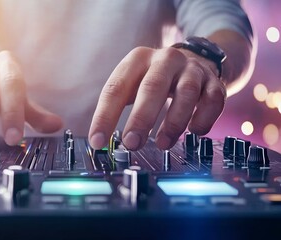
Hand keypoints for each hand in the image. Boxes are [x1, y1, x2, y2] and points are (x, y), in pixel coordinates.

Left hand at [89, 47, 226, 149]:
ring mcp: (192, 69)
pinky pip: (213, 100)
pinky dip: (203, 118)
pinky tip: (194, 132)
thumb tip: (98, 140)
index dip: (105, 116)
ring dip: (173, 123)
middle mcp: (165, 59)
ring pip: (186, 93)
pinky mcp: (213, 82)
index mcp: (137, 59)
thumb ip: (115, 107)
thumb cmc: (154, 78)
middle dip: (141, 118)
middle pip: (152, 87)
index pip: (115, 88)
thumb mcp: (131, 83)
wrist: (195, 60)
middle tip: (131, 143)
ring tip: (162, 143)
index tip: (97, 141)